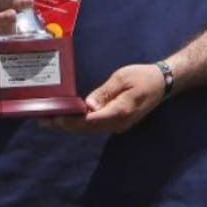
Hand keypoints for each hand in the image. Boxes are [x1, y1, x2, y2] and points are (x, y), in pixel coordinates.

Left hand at [43, 63, 166, 134]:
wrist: (163, 83)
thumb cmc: (143, 77)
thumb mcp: (122, 78)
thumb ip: (105, 93)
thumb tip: (88, 106)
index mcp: (121, 111)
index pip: (90, 121)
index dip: (71, 121)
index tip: (55, 118)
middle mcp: (119, 123)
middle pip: (87, 128)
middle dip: (65, 125)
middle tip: (43, 119)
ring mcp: (119, 124)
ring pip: (90, 129)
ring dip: (70, 125)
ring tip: (49, 119)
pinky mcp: (117, 121)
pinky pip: (95, 125)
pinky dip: (80, 122)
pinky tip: (67, 117)